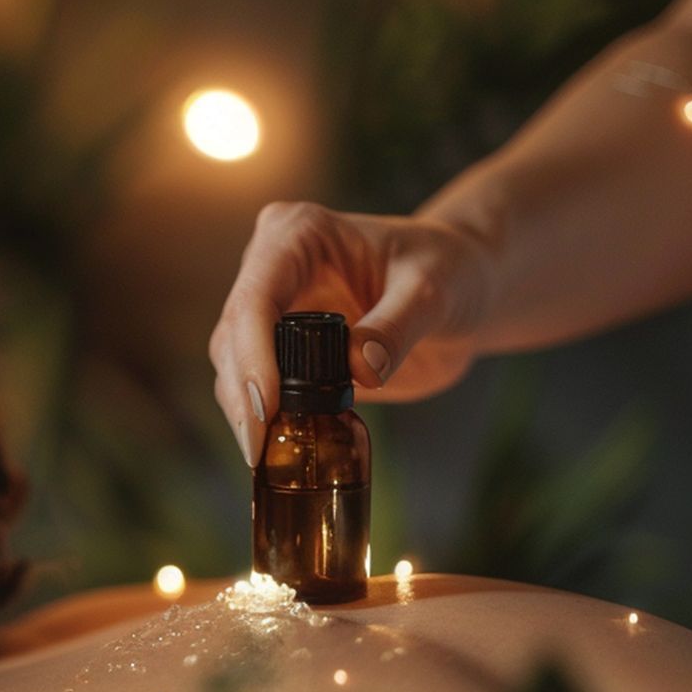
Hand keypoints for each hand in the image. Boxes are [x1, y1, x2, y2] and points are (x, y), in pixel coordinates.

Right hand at [209, 201, 496, 465]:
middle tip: (258, 448)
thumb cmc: (449, 270)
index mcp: (298, 234)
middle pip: (233, 336)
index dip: (253, 354)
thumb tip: (360, 368)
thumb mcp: (434, 290)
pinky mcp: (279, 347)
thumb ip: (398, 326)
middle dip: (241, 394)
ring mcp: (271, 308)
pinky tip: (273, 451)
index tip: (266, 406)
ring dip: (243, 413)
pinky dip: (260, 420)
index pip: (257, 296)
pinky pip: (253, 387)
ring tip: (264, 457)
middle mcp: (271, 267)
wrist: (460, 290)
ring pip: (231, 366)